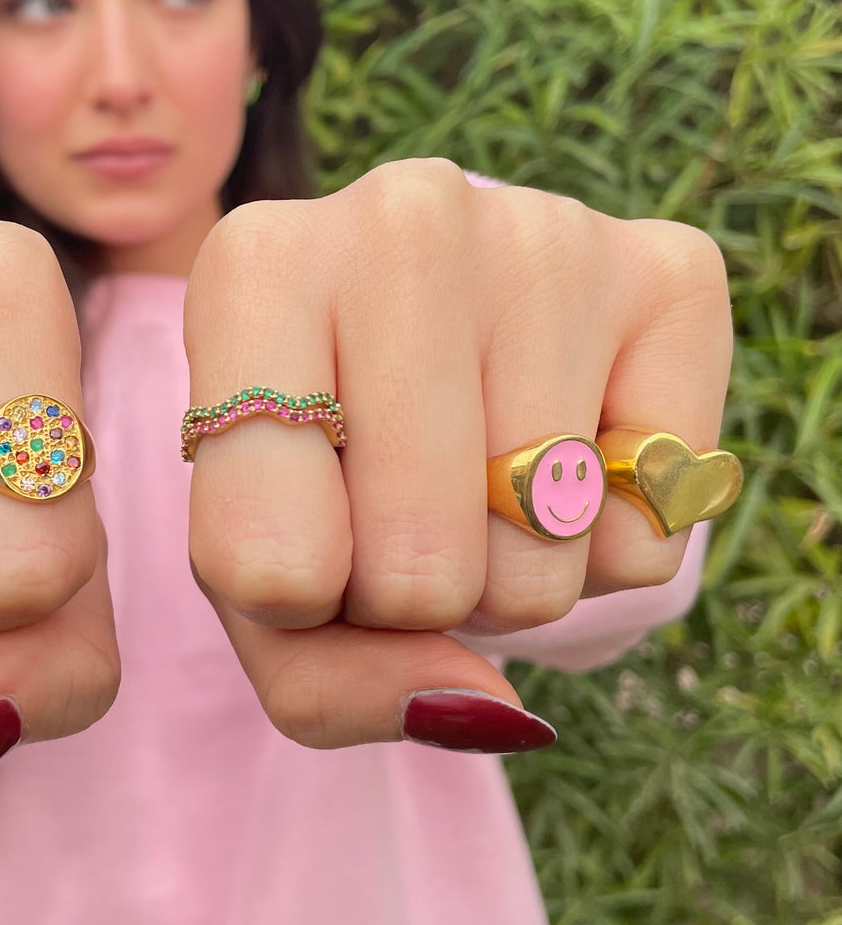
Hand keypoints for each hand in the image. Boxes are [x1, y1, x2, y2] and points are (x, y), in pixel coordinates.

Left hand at [182, 158, 732, 751]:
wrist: (417, 336)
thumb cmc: (314, 467)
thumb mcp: (256, 580)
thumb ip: (321, 680)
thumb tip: (483, 708)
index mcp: (253, 271)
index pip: (268, 563)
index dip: (292, 606)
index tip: (294, 535)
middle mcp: (402, 216)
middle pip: (415, 571)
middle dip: (407, 598)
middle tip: (393, 513)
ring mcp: (547, 231)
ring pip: (538, 558)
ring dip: (505, 578)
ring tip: (471, 482)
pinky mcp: (671, 269)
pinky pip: (650, 530)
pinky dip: (605, 548)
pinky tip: (562, 455)